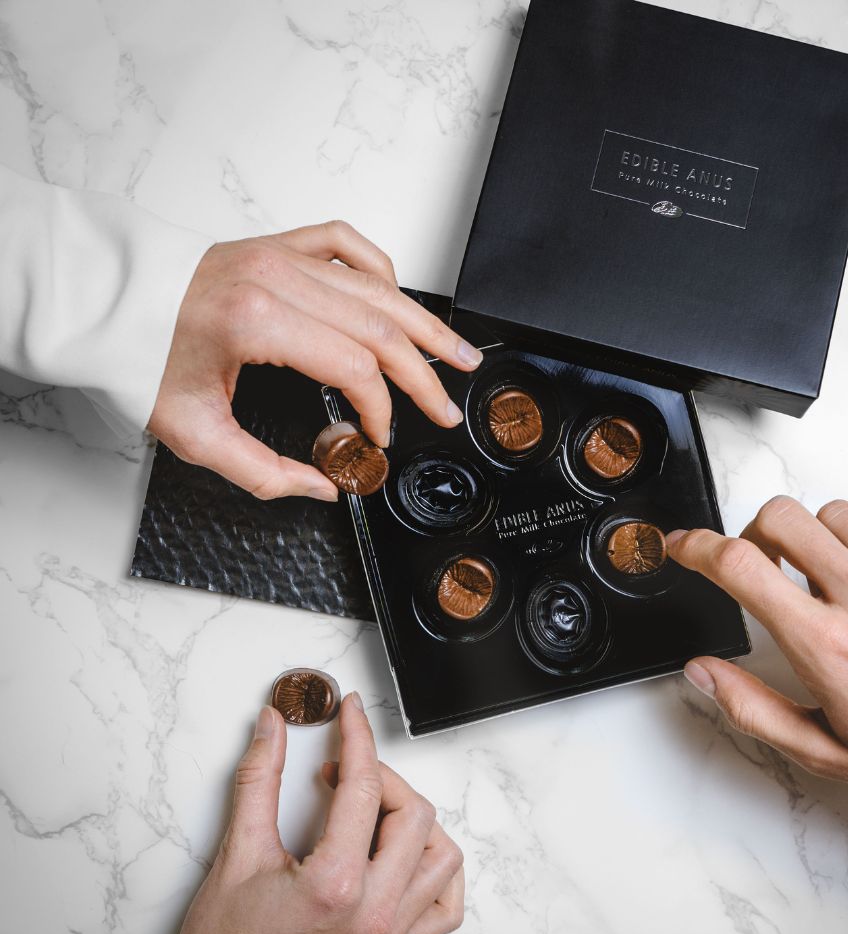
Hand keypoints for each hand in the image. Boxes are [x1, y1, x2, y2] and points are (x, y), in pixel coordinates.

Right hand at [145, 692, 464, 933]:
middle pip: (415, 815)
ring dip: (415, 821)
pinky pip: (445, 906)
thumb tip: (273, 728)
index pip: (364, 788)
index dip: (358, 738)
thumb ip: (257, 780)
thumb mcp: (235, 853)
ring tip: (374, 810)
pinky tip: (406, 854)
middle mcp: (372, 912)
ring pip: (441, 856)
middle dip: (382, 777)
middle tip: (343, 770)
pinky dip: (436, 872)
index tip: (350, 713)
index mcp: (334, 885)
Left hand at [148, 220, 483, 500]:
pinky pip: (346, 244)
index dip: (380, 410)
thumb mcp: (195, 434)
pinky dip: (380, 269)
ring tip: (457, 353)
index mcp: (259, 322)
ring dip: (423, 326)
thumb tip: (322, 487)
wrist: (101, 306)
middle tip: (446, 409)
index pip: (355, 367)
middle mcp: (277, 280)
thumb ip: (265, 471)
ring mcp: (279, 256)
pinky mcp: (275, 246)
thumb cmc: (137, 359)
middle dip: (422, 376)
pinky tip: (399, 297)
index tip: (378, 436)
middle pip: (381, 328)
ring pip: (377, 288)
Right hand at [668, 497, 847, 871]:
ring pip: (836, 513)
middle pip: (782, 515)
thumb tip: (703, 671)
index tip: (683, 545)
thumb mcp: (823, 750)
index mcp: (825, 644)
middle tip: (764, 566)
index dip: (695, 546)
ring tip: (831, 581)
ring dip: (817, 539)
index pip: (739, 565)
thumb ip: (751, 706)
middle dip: (756, 533)